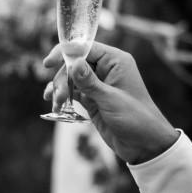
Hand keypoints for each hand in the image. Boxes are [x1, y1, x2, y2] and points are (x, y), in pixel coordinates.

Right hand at [42, 42, 178, 163]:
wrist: (144, 144)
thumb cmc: (135, 118)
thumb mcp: (110, 99)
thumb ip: (89, 82)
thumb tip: (72, 63)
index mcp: (115, 61)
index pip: (85, 48)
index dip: (65, 53)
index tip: (47, 63)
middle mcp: (106, 68)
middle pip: (74, 63)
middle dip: (62, 78)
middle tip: (57, 96)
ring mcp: (98, 83)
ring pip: (71, 78)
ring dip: (60, 88)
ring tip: (55, 103)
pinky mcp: (92, 98)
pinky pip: (72, 91)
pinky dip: (62, 96)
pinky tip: (55, 104)